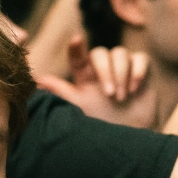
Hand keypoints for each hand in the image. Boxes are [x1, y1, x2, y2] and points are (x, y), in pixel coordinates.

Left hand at [34, 37, 158, 128]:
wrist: (130, 137)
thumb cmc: (102, 123)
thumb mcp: (80, 107)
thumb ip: (61, 91)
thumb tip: (36, 80)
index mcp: (85, 77)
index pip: (78, 57)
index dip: (76, 48)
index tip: (76, 40)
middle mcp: (103, 69)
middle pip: (100, 53)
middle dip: (105, 71)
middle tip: (110, 95)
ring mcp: (122, 68)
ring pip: (120, 52)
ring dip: (121, 73)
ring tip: (122, 97)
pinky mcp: (140, 71)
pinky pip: (140, 58)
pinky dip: (138, 70)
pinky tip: (135, 88)